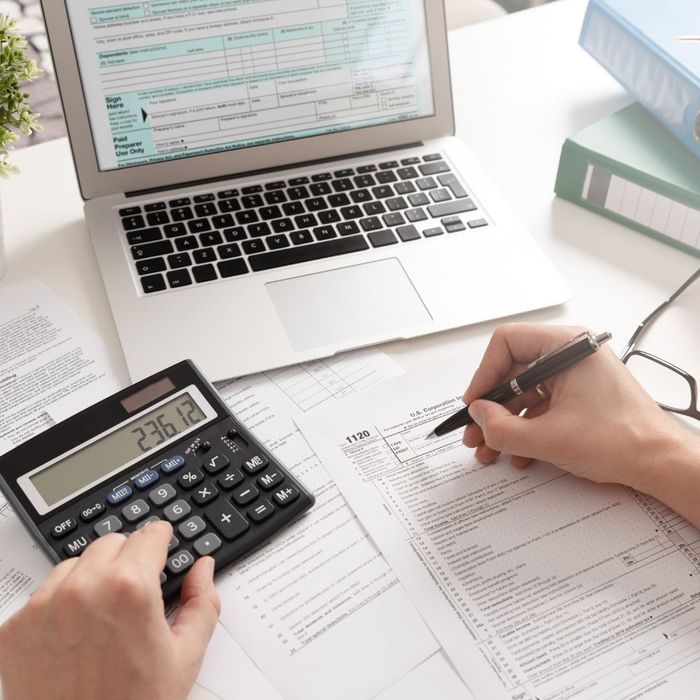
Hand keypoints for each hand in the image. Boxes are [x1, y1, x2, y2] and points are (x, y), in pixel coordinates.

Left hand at [0, 521, 219, 699]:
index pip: (149, 534)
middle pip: (111, 543)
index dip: (161, 539)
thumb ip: (202, 603)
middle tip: (137, 589)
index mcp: (130, 589)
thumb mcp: (185, 658)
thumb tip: (202, 568)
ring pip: (74, 564)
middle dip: (128, 558)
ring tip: (105, 615)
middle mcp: (84, 589)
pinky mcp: (15, 629)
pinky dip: (60, 604)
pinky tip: (75, 635)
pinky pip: (42, 595)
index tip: (162, 542)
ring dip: (92, 576)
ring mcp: (44, 608)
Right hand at [462, 323, 691, 493]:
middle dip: (491, 407)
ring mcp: (575, 376)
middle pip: (513, 371)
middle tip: (475, 432)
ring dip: (504, 423)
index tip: (475, 403)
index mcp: (567, 347)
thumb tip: (478, 416)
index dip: (484, 373)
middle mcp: (570, 355)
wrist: (660, 464)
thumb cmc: (623, 440)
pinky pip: (540, 406)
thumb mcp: (549, 438)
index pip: (507, 343)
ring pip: (524, 393)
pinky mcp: (579, 396)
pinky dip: (525, 428)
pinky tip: (517, 453)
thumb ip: (502, 428)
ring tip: (490, 449)